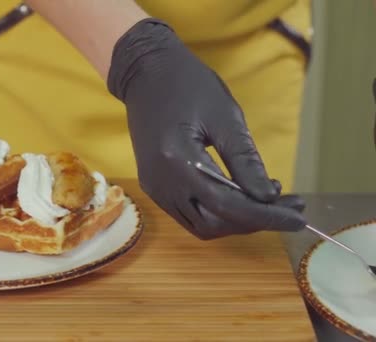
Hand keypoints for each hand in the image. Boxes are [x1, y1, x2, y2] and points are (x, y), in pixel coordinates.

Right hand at [107, 19, 305, 239]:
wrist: (146, 73)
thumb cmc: (188, 85)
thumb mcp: (225, 116)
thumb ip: (245, 160)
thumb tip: (269, 197)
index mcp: (177, 161)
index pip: (227, 205)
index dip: (265, 216)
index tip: (298, 218)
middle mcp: (161, 183)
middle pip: (213, 224)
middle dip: (253, 221)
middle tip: (287, 205)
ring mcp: (154, 187)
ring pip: (200, 225)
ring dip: (235, 221)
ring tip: (266, 201)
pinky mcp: (154, 186)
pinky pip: (188, 214)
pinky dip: (217, 213)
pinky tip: (239, 196)